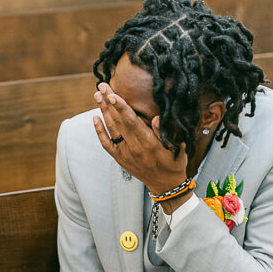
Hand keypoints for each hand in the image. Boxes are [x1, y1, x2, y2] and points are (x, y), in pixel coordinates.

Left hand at [92, 84, 188, 198]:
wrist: (166, 185)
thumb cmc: (174, 162)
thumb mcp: (177, 147)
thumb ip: (165, 132)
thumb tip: (157, 118)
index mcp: (149, 143)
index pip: (131, 121)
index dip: (121, 107)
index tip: (112, 95)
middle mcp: (134, 148)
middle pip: (118, 121)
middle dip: (109, 102)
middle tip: (101, 85)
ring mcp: (125, 154)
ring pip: (111, 130)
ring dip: (103, 112)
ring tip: (97, 95)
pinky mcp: (120, 159)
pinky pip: (106, 144)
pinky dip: (99, 131)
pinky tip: (95, 117)